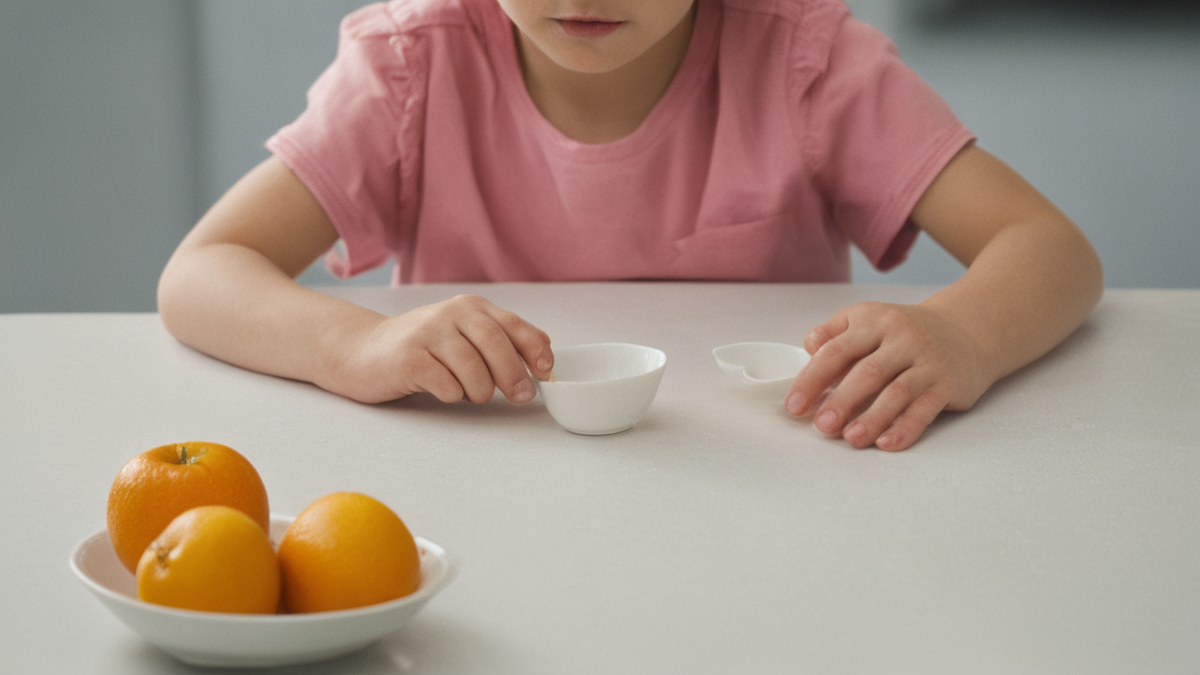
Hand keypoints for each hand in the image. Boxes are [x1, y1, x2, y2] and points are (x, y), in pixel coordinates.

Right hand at [329, 294, 552, 404]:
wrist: (363, 351)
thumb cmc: (423, 349)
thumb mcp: (464, 336)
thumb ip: (501, 342)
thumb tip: (545, 360)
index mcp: (471, 307)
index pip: (514, 326)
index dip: (535, 350)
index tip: (545, 371)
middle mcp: (450, 313)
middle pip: (496, 346)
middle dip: (514, 377)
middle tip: (519, 396)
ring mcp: (427, 333)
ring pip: (474, 371)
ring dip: (479, 391)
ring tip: (468, 392)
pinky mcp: (408, 358)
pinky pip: (447, 386)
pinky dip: (453, 395)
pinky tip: (442, 389)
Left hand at [785, 302, 992, 450]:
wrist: (967, 329)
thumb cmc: (905, 333)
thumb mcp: (868, 321)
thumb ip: (834, 334)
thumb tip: (809, 350)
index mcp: (873, 320)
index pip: (836, 350)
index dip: (812, 379)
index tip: (795, 405)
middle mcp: (902, 337)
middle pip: (867, 372)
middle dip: (841, 401)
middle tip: (821, 425)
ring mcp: (927, 360)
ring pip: (896, 392)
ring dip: (872, 418)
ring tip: (851, 438)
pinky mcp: (948, 384)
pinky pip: (924, 409)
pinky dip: (905, 428)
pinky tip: (886, 442)